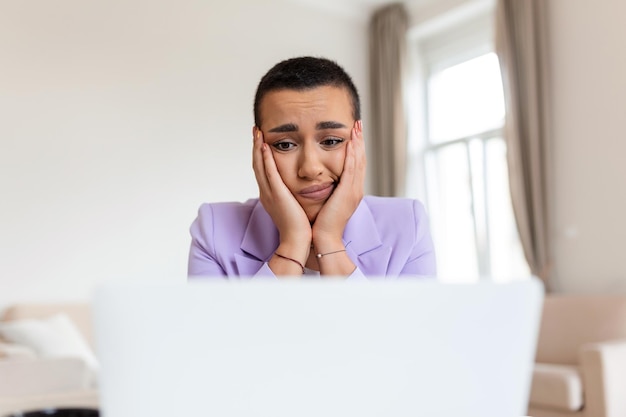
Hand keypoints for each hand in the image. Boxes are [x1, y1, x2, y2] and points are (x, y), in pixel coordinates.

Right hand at [252, 127, 311, 265]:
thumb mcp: (292, 206)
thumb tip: (295, 187)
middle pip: (256, 164)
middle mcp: (266, 192)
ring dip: (257, 147)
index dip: (259, 154)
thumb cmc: (299, 226)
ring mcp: (269, 193)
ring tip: (257, 132)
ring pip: (259, 166)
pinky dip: (265, 159)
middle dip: (255, 146)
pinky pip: (269, 173)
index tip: (260, 139)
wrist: (297, 240)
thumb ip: (290, 195)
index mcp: (269, 194)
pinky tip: (264, 146)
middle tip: (255, 130)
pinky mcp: (277, 195)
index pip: (262, 170)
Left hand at [312, 120, 365, 249]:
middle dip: (360, 141)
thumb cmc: (321, 224)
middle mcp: (356, 189)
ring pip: (358, 161)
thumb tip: (323, 182)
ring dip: (358, 143)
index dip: (356, 148)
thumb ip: (329, 191)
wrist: (324, 239)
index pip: (355, 165)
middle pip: (360, 159)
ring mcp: (354, 191)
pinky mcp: (348, 193)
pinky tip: (351, 142)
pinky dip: (352, 154)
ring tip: (356, 127)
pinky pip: (352, 169)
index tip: (353, 133)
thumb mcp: (328, 203)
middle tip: (358, 124)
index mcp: (351, 192)